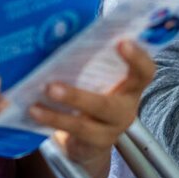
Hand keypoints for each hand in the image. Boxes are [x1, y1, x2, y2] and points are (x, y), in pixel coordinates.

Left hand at [29, 41, 155, 166]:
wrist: (90, 141)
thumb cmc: (93, 95)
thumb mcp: (96, 79)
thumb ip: (88, 62)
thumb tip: (55, 32)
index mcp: (129, 87)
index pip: (145, 73)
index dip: (138, 58)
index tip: (122, 42)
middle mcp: (124, 109)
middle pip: (107, 106)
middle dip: (78, 97)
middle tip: (51, 86)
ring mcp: (109, 131)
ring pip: (84, 125)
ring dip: (57, 114)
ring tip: (36, 104)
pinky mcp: (93, 145)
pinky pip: (71, 134)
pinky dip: (51, 120)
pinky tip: (34, 111)